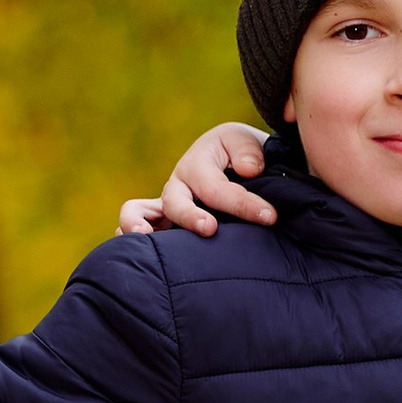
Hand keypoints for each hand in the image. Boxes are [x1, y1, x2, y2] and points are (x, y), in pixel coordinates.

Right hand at [118, 123, 272, 236]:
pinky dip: (132, 241)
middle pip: (174, 203)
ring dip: (138, 226)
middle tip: (210, 228)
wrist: (234, 164)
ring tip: (146, 239)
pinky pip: (136, 230)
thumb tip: (248, 170)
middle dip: (190, 216)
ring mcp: (165, 210)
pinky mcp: (164, 228)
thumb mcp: (246, 142)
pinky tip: (139, 260)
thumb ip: (248, 151)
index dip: (242, 204)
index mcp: (197, 166)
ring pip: (138, 214)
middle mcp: (177, 188)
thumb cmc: (240, 154)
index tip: (269, 216)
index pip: (216, 189)